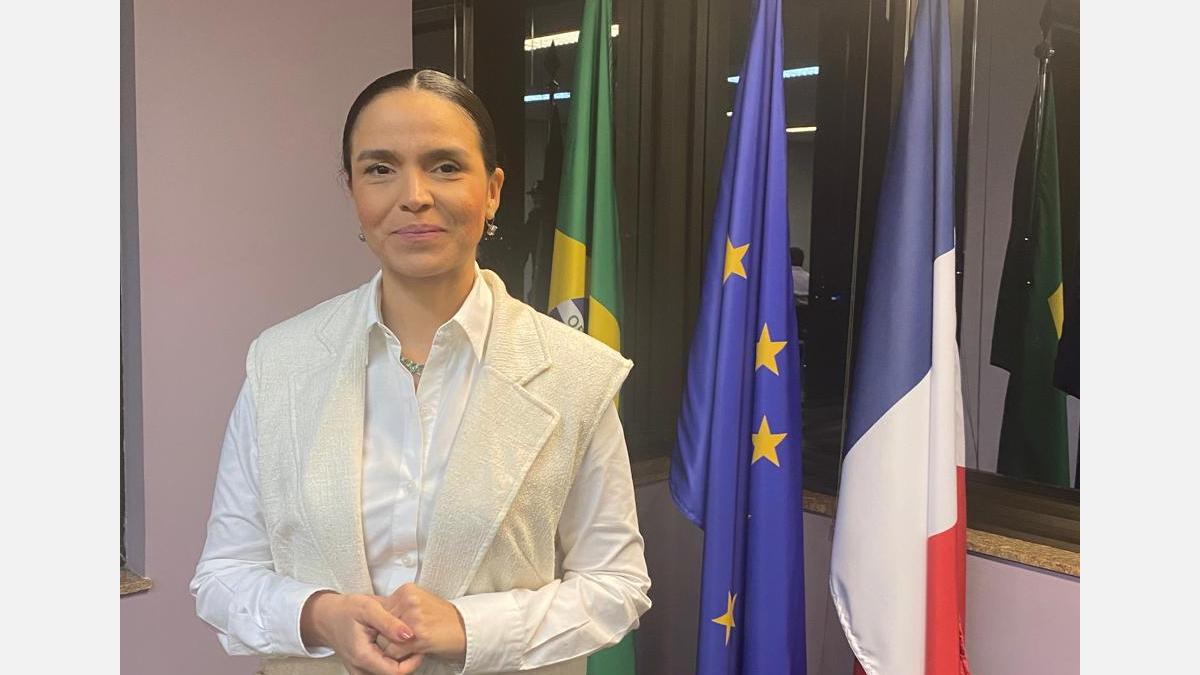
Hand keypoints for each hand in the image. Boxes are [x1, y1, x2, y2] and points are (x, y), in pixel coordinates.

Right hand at [300, 591, 424, 674]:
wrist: (326, 616)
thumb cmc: (346, 610)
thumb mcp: (369, 608)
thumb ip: (390, 623)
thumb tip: (410, 635)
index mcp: (363, 656)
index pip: (396, 672)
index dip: (413, 662)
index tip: (419, 646)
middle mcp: (360, 669)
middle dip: (408, 660)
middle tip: (414, 641)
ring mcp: (360, 671)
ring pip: (388, 673)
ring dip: (400, 660)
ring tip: (404, 641)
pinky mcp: (362, 668)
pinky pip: (381, 670)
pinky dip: (391, 659)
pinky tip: (394, 645)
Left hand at [372, 583, 466, 663]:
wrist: (464, 628)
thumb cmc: (442, 618)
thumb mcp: (418, 602)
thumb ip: (399, 606)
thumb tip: (376, 617)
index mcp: (407, 591)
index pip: (378, 609)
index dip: (380, 624)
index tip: (385, 632)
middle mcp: (409, 601)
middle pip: (378, 624)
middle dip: (383, 636)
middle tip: (394, 642)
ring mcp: (414, 618)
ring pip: (383, 639)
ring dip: (390, 648)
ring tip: (403, 647)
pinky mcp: (419, 636)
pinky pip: (394, 651)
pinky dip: (398, 657)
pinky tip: (409, 652)